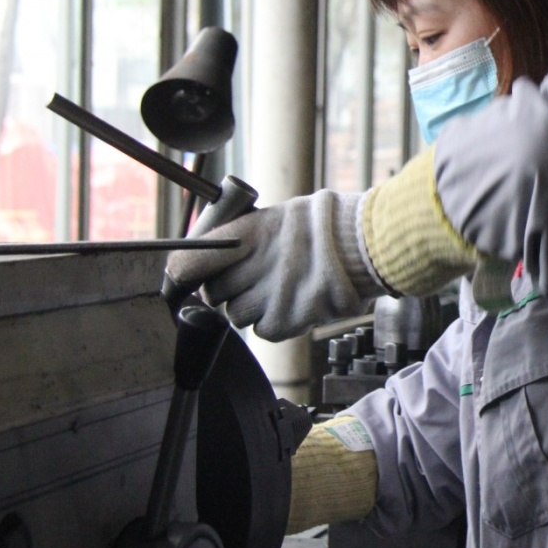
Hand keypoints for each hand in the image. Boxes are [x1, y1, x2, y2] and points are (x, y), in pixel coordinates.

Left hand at [165, 189, 386, 339]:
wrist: (367, 243)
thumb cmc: (327, 224)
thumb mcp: (279, 217)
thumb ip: (245, 239)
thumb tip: (216, 254)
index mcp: (247, 235)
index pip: (190, 262)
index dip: (181, 275)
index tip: (180, 279)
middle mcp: (253, 267)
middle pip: (215, 293)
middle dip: (228, 288)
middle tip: (251, 278)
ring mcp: (270, 296)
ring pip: (237, 315)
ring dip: (251, 307)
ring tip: (278, 290)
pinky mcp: (287, 320)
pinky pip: (262, 330)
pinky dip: (272, 322)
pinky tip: (292, 303)